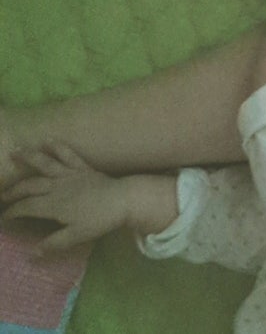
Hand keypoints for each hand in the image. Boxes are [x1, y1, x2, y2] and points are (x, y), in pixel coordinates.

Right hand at [0, 143, 130, 252]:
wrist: (125, 200)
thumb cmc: (101, 219)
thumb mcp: (77, 236)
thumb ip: (53, 244)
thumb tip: (31, 254)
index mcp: (53, 204)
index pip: (26, 207)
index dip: (12, 212)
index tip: (3, 217)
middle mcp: (57, 186)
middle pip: (30, 186)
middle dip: (14, 190)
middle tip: (2, 194)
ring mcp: (70, 174)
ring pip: (45, 164)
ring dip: (28, 158)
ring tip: (14, 152)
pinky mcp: (84, 168)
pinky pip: (68, 155)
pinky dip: (58, 147)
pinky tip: (48, 140)